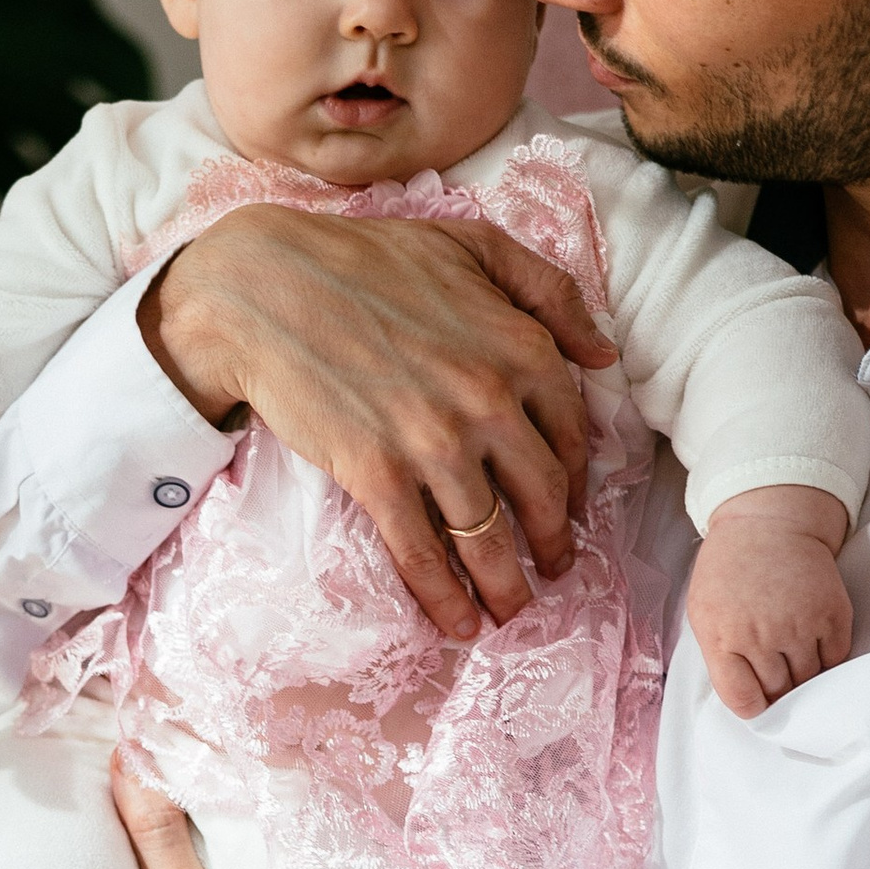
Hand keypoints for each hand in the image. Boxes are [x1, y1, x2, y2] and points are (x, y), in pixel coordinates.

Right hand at [142, 206, 617, 643]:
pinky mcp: (376, 475)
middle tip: (552, 570)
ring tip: (509, 610)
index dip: (575, 484)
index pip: (571, 436)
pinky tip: (457, 623)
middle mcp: (489, 403)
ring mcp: (433, 444)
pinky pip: (423, 554)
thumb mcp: (474, 245)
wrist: (265, 285)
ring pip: (488, 540)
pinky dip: (444, 598)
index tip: (569, 510)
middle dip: (553, 546)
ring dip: (505, 588)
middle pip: (542, 499)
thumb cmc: (366, 258)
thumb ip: (549, 292)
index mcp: (521, 349)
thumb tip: (604, 354)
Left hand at [685, 487, 854, 717]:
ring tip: (796, 662)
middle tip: (780, 682)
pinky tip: (814, 645)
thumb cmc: (729, 569)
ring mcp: (800, 626)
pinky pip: (836, 658)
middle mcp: (761, 636)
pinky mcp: (832, 614)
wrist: (769, 522)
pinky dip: (827, 659)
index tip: (759, 705)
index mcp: (722, 637)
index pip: (742, 699)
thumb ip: (718, 655)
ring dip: (804, 678)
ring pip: (809, 680)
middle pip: (779, 692)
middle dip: (779, 693)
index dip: (753, 709)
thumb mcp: (704, 611)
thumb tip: (743, 697)